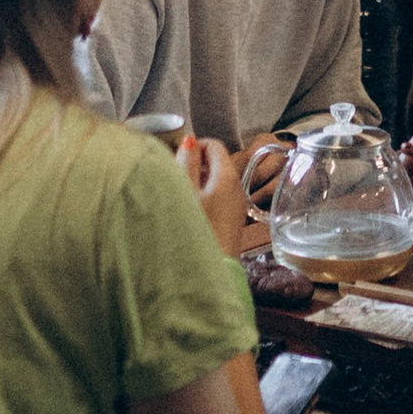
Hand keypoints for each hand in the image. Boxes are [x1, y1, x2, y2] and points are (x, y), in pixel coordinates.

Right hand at [185, 134, 252, 257]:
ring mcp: (236, 206)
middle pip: (216, 163)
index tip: (178, 156)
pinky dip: (204, 198)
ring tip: (180, 195)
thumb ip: (186, 162)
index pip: (213, 144)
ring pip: (217, 182)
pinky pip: (219, 199)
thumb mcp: (185, 191)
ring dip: (198, 183)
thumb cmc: (197, 232)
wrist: (211, 272)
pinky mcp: (232, 222)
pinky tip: (190, 211)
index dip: (193, 146)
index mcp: (227, 176)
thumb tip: (189, 141)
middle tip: (175, 177)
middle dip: (195, 164)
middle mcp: (237, 188)